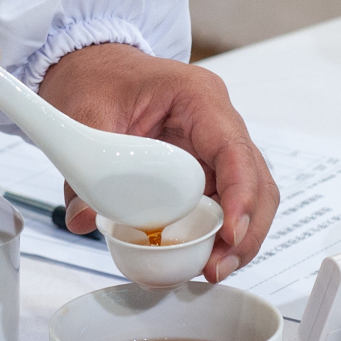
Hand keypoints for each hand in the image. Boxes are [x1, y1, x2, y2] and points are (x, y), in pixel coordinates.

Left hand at [40, 44, 277, 282]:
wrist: (93, 70)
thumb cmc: (98, 80)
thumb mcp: (85, 115)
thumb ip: (84, 169)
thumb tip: (83, 219)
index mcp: (198, 98)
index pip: (235, 151)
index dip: (240, 196)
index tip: (229, 234)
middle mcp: (218, 123)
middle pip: (257, 181)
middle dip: (246, 230)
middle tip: (217, 267)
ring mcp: (214, 148)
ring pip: (249, 198)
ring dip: (237, 239)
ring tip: (210, 270)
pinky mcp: (204, 171)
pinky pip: (222, 205)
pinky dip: (216, 235)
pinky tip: (199, 257)